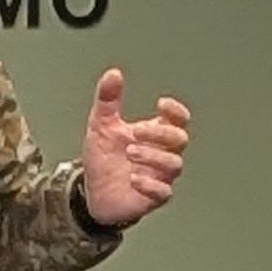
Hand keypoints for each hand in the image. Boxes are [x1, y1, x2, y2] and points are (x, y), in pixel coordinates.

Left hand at [80, 70, 188, 228]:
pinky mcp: (153, 197)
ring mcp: (160, 175)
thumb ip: (107, 99)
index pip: (179, 119)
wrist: (91, 191)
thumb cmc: (103, 158)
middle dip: (161, 134)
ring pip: (174, 165)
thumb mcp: (101, 125)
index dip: (176, 111)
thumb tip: (113, 73)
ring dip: (153, 157)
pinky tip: (133, 178)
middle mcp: (162, 153)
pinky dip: (151, 184)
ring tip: (130, 153)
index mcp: (154, 134)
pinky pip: (163, 192)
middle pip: (180, 139)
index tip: (161, 105)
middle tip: (135, 132)